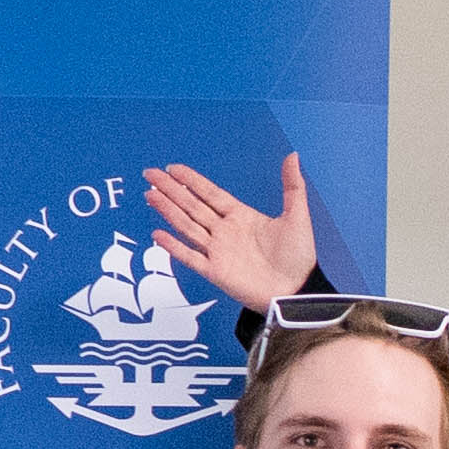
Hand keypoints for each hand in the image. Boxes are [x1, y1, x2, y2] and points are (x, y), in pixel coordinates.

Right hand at [142, 155, 315, 312]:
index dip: (191, 181)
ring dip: (168, 211)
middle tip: (150, 175)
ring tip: (150, 195)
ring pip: (187, 226)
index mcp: (242, 217)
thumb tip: (292, 156)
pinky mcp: (215, 272)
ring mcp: (218, 251)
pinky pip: (190, 257)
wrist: (297, 292)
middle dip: (171, 190)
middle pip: (192, 206)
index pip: (210, 194)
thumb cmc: (299, 257)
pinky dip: (174, 246)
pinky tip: (159, 234)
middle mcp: (226, 232)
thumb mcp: (298, 216)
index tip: (173, 168)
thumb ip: (293, 186)